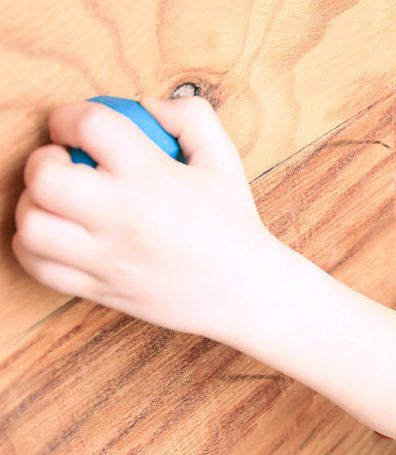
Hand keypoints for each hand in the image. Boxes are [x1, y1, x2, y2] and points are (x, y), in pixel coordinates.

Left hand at [12, 96, 276, 337]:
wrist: (245, 291)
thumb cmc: (233, 224)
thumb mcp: (224, 159)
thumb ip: (190, 117)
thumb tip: (146, 103)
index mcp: (153, 177)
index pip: (89, 125)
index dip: (68, 116)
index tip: (74, 125)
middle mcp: (124, 216)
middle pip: (45, 177)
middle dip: (42, 160)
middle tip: (62, 164)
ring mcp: (108, 257)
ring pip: (32, 226)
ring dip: (33, 206)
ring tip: (56, 203)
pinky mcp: (100, 289)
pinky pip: (39, 267)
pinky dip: (33, 247)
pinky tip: (57, 236)